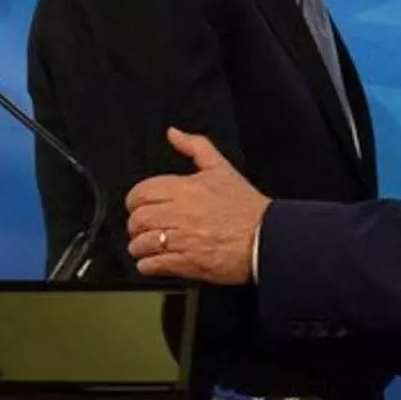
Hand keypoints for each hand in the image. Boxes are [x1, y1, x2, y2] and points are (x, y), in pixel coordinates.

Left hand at [126, 128, 269, 283]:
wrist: (265, 239)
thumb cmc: (246, 208)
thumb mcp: (221, 168)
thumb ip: (195, 146)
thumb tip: (174, 134)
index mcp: (184, 189)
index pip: (141, 193)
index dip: (135, 201)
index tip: (139, 206)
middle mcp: (179, 213)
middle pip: (137, 219)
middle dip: (135, 225)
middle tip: (142, 228)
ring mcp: (181, 239)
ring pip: (141, 243)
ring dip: (139, 247)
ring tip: (147, 247)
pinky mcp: (186, 263)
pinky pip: (152, 265)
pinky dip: (147, 265)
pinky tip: (154, 262)